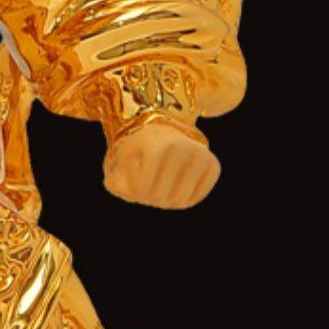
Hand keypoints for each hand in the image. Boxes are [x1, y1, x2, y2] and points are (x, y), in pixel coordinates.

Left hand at [103, 123, 220, 209]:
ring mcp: (200, 156)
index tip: (134, 181)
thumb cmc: (137, 147)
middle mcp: (181, 148)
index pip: (141, 190)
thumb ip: (115, 182)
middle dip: (149, 197)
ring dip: (166, 200)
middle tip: (148, 184)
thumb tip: (130, 193)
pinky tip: (176, 183)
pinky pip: (196, 198)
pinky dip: (183, 198)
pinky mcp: (213, 165)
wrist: (165, 126)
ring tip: (160, 185)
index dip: (134, 193)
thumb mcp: (118, 159)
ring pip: (179, 201)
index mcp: (155, 146)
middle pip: (160, 198)